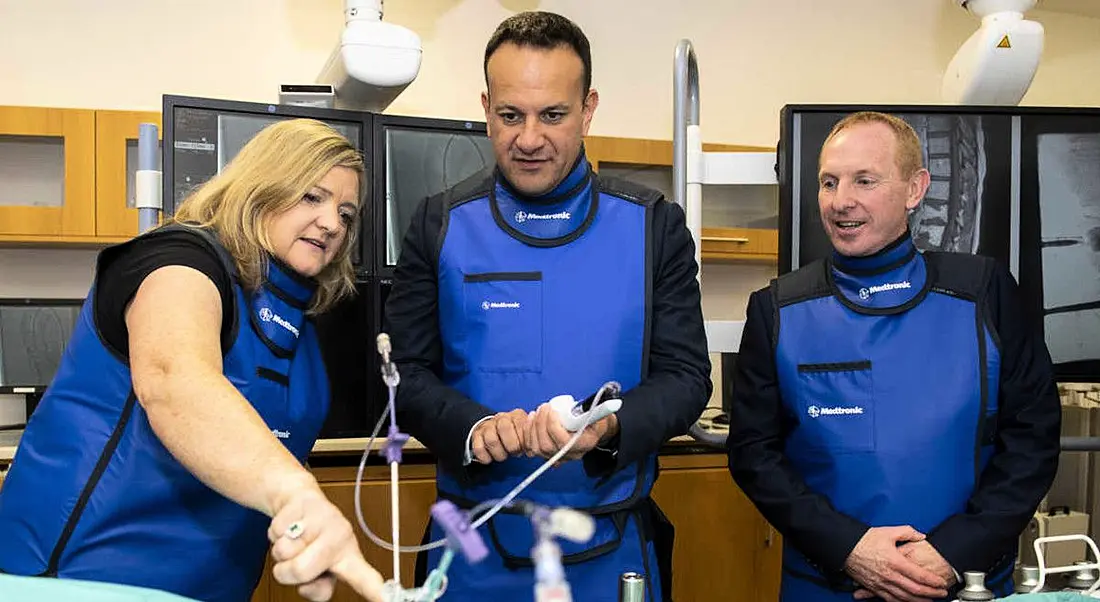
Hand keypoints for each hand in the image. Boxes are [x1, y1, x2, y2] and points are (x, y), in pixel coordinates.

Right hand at [268, 487, 383, 601]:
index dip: (376, 593)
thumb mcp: (321, 570)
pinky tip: (289, 524)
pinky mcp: (306, 503)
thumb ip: (318, 588)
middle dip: (288, 571)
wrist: (299, 502)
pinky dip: (275, 532)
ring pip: (283, 551)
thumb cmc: (314, 540)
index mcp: (349, 557)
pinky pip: (276, 530)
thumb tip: (310, 587)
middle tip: (296, 559)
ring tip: (295, 539)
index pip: (364, 579)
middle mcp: (341, 536)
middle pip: (301, 570)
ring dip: (281, 550)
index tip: (387, 601)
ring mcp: (325, 518)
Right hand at [470, 409, 529, 463]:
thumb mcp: (525, 436)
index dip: (524, 442)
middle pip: (503, 428)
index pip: (521, 426)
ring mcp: (488, 425)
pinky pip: (478, 448)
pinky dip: (485, 457)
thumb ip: (530, 441)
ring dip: (499, 453)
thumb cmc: (515, 436)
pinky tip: (490, 458)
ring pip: (491, 439)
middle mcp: (502, 417)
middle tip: (514, 452)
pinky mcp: (476, 435)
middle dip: (511, 446)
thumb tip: (533, 451)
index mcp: (517, 415)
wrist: (495, 431)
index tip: (524, 449)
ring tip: (503, 455)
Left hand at [524, 401, 618, 461]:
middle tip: (544, 407)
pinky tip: (531, 419)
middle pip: (547, 446)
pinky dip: (528, 433)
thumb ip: (600, 409)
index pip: (563, 442)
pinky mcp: (548, 453)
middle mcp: (571, 454)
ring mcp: (559, 456)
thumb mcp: (600, 412)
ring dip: (533, 428)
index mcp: (585, 444)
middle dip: (540, 424)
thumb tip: (609, 403)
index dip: (553, 426)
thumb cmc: (595, 419)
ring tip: (537, 412)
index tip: (552, 409)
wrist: (594, 430)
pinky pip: (532, 448)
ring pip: (538, 449)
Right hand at [844, 526, 948, 601]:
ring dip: (919, 601)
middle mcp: (889, 575)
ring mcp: (881, 583)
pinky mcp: (873, 588)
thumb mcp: (888, 531)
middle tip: (941, 593)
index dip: (933, 581)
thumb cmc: (864, 540)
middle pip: (915, 589)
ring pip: (904, 597)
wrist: (844, 547)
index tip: (941, 583)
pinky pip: (890, 599)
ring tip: (930, 601)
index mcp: (895, 561)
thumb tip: (921, 536)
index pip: (919, 575)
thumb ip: (907, 532)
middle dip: (931, 593)